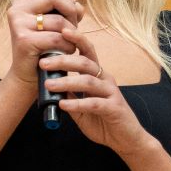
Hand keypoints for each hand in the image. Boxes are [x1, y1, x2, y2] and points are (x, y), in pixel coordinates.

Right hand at [6, 0, 83, 87]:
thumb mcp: (52, 24)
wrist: (27, 76)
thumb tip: (78, 6)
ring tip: (70, 42)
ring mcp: (18, 24)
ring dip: (72, 33)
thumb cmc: (43, 48)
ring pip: (59, 20)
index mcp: (22, 1)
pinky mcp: (24, 40)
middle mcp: (17, 9)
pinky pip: (57, 38)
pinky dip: (68, 46)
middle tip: (74, 26)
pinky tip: (66, 51)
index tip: (69, 5)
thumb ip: (64, 9)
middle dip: (71, 11)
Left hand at [43, 29, 150, 155]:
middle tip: (43, 63)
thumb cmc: (104, 120)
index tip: (59, 31)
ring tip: (48, 85)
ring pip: (88, 81)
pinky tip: (64, 105)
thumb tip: (50, 84)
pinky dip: (77, 103)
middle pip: (84, 62)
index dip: (76, 39)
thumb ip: (70, 94)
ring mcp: (111, 93)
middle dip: (63, 60)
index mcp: (98, 75)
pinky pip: (94, 103)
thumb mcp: (81, 106)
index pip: (87, 51)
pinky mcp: (114, 108)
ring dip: (67, 82)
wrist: (126, 139)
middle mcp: (105, 79)